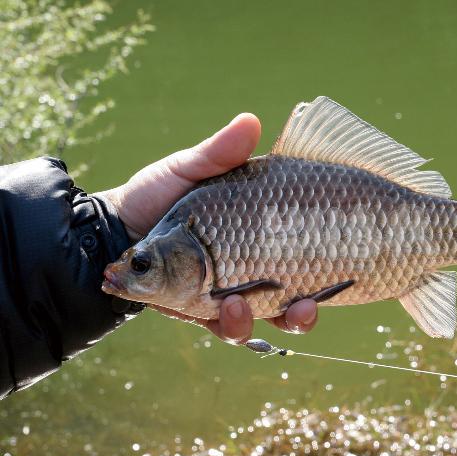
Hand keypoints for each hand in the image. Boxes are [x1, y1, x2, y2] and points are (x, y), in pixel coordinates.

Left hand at [98, 113, 318, 342]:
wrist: (112, 227)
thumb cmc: (156, 194)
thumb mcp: (190, 170)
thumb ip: (219, 153)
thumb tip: (251, 121)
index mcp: (257, 242)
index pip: (302, 261)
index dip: (326, 276)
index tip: (340, 277)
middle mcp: (249, 274)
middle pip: (290, 305)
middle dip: (301, 315)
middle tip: (303, 307)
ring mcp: (224, 297)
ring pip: (257, 323)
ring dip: (257, 322)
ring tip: (238, 308)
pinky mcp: (197, 313)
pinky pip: (221, 329)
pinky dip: (226, 326)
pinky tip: (221, 313)